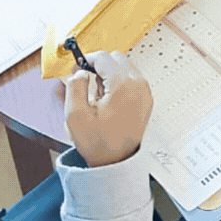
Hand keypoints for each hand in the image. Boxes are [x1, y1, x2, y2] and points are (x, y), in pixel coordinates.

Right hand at [63, 51, 153, 167]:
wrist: (116, 162)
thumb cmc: (99, 143)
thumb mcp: (75, 115)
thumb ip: (74, 87)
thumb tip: (79, 72)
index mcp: (122, 85)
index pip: (103, 57)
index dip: (87, 59)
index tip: (77, 66)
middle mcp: (138, 85)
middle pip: (116, 58)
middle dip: (99, 65)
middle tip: (85, 79)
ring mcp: (144, 91)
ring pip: (125, 66)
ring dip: (109, 73)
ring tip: (97, 94)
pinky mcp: (146, 98)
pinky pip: (131, 79)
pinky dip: (118, 82)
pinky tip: (108, 99)